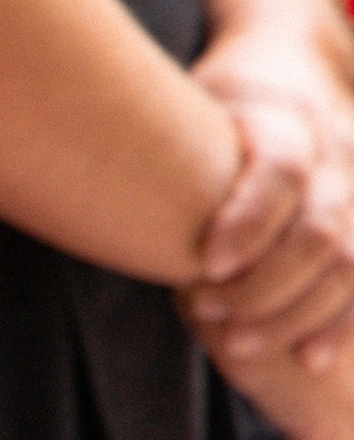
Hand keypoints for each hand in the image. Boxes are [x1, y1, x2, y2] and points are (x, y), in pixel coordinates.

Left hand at [184, 35, 353, 369]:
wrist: (287, 80)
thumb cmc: (215, 115)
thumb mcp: (189, 114)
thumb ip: (164, 157)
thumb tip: (108, 210)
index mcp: (288, 121)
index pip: (282, 172)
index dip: (247, 225)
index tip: (206, 267)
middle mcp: (335, 156)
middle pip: (319, 230)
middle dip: (262, 286)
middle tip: (205, 313)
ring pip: (347, 263)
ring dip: (292, 314)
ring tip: (236, 345)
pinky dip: (338, 324)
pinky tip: (309, 359)